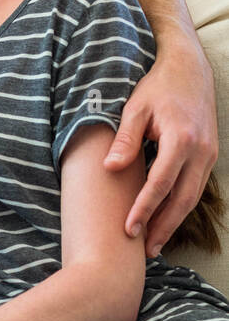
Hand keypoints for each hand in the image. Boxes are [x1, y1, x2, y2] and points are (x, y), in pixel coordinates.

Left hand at [103, 42, 217, 256]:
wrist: (191, 70)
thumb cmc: (158, 87)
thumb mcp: (135, 108)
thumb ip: (125, 139)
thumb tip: (110, 169)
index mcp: (180, 139)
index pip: (160, 183)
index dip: (144, 208)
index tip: (129, 229)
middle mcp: (200, 151)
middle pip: (182, 199)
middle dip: (163, 227)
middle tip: (145, 250)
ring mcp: (209, 155)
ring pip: (192, 197)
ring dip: (174, 222)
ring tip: (154, 244)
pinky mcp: (209, 156)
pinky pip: (196, 188)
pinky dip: (181, 207)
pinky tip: (167, 220)